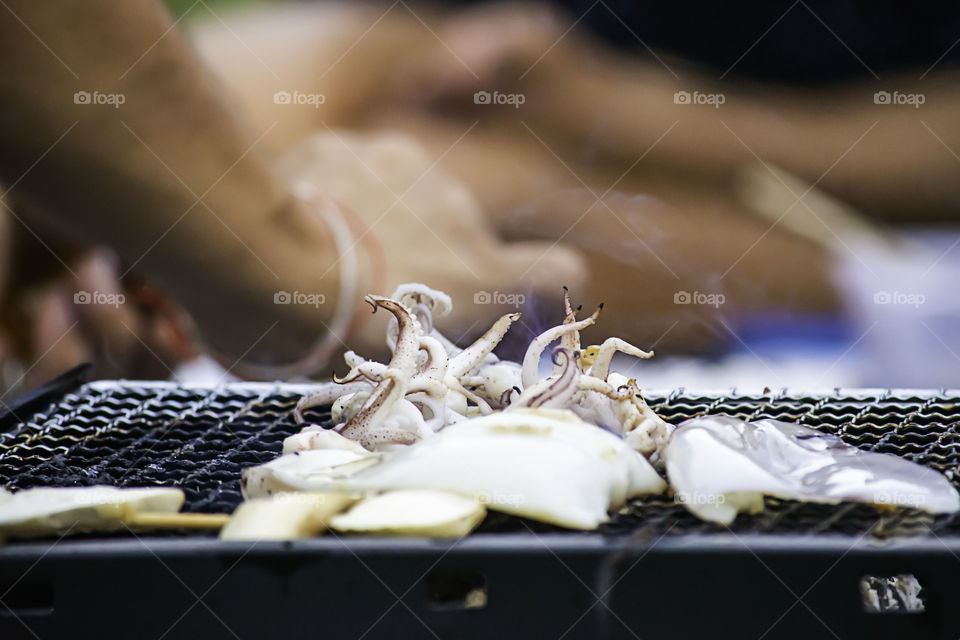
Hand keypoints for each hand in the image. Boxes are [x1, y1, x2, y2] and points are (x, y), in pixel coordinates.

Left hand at [278, 130, 587, 359]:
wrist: (283, 265)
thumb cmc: (343, 327)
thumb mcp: (407, 348)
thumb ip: (435, 319)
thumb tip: (422, 315)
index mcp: (478, 275)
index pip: (554, 269)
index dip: (548, 272)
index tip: (542, 278)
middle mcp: (464, 215)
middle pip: (453, 230)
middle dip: (423, 246)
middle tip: (372, 277)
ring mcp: (417, 173)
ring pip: (406, 193)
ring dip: (382, 212)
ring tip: (331, 244)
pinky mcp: (363, 147)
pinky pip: (356, 170)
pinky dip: (339, 188)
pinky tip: (307, 212)